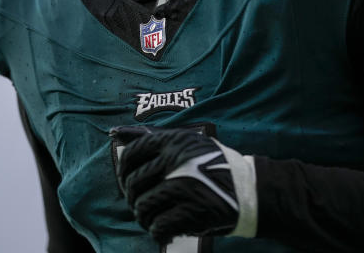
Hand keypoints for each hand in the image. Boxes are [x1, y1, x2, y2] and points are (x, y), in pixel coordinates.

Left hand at [110, 126, 256, 243]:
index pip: (131, 155)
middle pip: (134, 184)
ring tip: (153, 219)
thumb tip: (114, 132)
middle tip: (143, 205)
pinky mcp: (193, 211)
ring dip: (144, 217)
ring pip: (143, 207)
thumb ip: (150, 137)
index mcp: (174, 140)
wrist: (250, 190)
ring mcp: (185, 186)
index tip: (128, 183)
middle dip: (134, 199)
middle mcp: (177, 160)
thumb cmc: (213, 164)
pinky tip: (166, 229)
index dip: (124, 173)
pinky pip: (158, 226)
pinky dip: (158, 231)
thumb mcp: (186, 141)